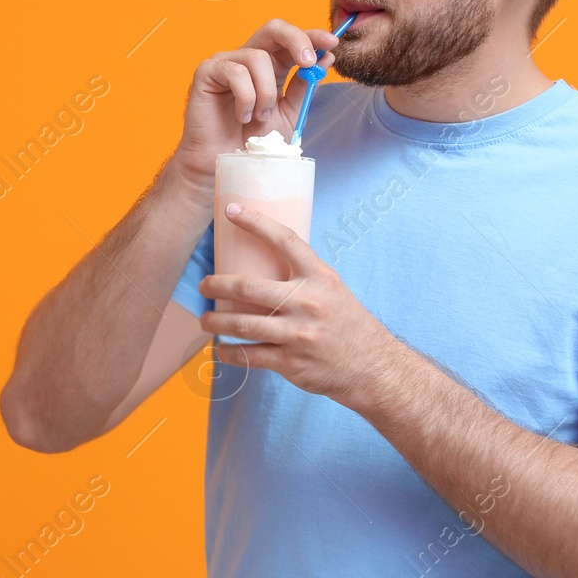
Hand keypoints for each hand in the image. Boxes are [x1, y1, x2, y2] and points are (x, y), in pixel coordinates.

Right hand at [172, 18, 340, 189]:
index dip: (312, 36)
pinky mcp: (207, 72)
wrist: (228, 161)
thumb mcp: (290, 113)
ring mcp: (226, 62)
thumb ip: (305, 86)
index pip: (291, 40)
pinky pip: (235, 72)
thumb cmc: (255, 141)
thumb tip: (326, 57)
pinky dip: (246, 98)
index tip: (332, 42)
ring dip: (266, 92)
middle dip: (296, 40)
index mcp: (271, 66)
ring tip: (260, 117)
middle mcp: (248, 59)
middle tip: (307, 62)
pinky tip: (242, 116)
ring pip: (257, 57)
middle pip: (273, 29)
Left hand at [197, 202, 404, 410]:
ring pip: (243, 325)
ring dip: (215, 322)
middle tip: (204, 285)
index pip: (284, 240)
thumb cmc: (347, 323)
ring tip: (205, 319)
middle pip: (248, 287)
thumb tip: (264, 258)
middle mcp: (308, 303)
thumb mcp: (331, 288)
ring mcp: (298, 334)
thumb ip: (302, 275)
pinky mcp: (291, 362)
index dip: (255, 222)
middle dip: (217, 285)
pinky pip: (250, 356)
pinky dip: (230, 353)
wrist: (373, 367)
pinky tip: (221, 350)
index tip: (231, 210)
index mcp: (319, 277)